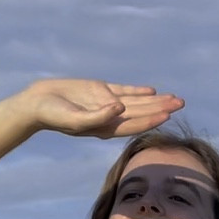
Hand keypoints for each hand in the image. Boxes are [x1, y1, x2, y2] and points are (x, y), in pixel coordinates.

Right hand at [23, 78, 184, 139]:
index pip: (134, 124)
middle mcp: (110, 117)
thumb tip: (120, 108)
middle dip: (161, 108)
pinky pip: (124, 91)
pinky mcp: (100, 90)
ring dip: (156, 100)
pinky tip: (151, 91)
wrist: (37, 104)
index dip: (151, 119)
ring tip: (175, 99)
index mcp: (105, 128)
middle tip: (181, 103)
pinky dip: (138, 91)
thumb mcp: (74, 119)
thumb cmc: (53, 115)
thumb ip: (97, 117)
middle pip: (141, 113)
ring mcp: (106, 104)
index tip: (167, 114)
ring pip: (137, 102)